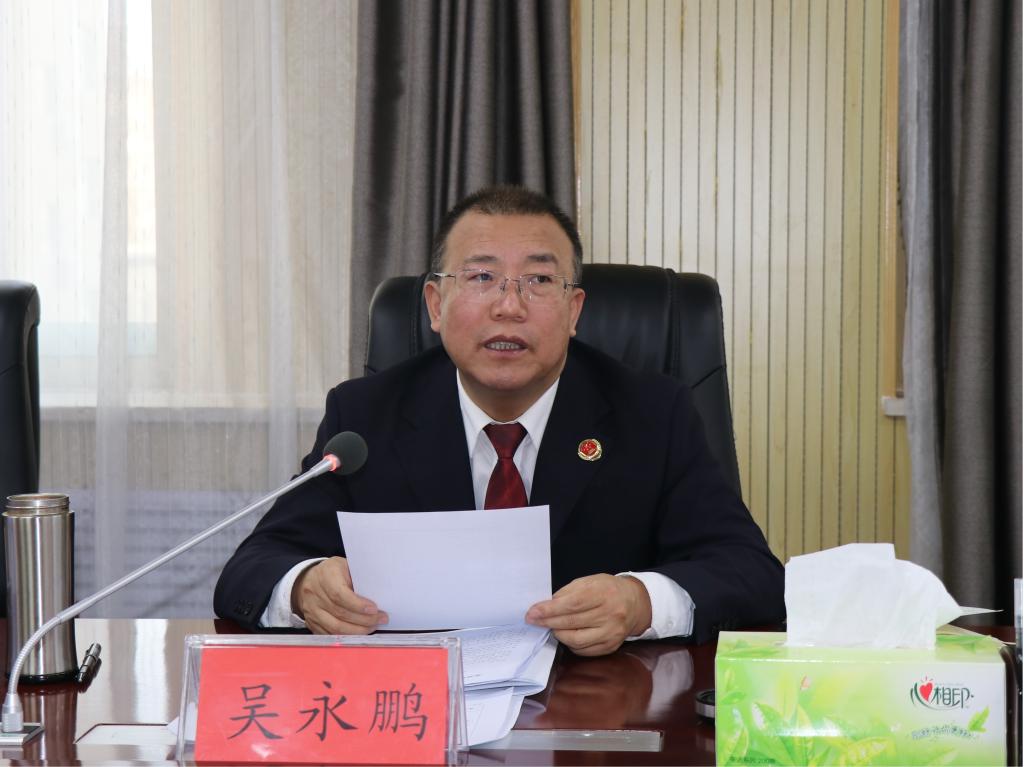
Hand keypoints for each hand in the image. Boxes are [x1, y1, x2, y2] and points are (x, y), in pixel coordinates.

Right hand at [291, 556, 387, 634]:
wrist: (309, 579)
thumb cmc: (333, 572)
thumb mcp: (345, 566)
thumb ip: (358, 578)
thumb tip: (377, 596)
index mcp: (326, 576)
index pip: (339, 594)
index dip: (358, 604)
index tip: (374, 609)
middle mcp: (315, 594)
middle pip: (340, 613)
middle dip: (364, 620)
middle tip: (381, 619)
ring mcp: (311, 610)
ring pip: (335, 627)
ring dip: (357, 631)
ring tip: (372, 627)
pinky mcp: (312, 622)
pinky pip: (330, 634)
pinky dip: (346, 636)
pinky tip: (359, 633)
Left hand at [524, 574, 651, 655]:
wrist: (634, 603)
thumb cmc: (607, 589)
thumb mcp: (589, 582)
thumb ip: (568, 593)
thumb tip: (546, 606)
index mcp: (604, 594)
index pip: (572, 604)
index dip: (550, 610)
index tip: (532, 612)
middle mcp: (610, 615)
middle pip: (572, 623)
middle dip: (548, 622)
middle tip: (533, 621)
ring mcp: (612, 633)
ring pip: (576, 640)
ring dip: (558, 634)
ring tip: (550, 627)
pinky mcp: (611, 646)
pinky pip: (584, 650)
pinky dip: (570, 644)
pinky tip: (565, 635)